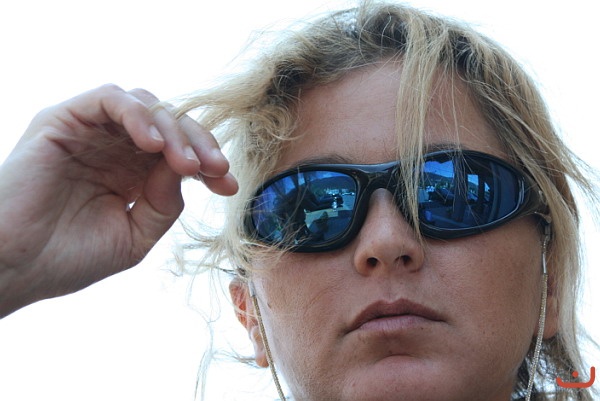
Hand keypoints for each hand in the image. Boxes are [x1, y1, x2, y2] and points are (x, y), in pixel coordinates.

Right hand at [0, 85, 237, 316]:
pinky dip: (138, 115)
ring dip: (173, 130)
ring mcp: (90, 133)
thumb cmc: (69, 258)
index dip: (208, 163)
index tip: (229, 184)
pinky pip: (110, 99)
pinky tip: (154, 146)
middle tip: (216, 169)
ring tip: (185, 163)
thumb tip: (184, 170)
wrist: (16, 269)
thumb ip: (165, 204)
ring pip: (146, 105)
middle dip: (199, 144)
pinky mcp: (64, 121)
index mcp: (131, 174)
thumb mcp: (135, 236)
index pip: (180, 152)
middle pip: (170, 124)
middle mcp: (114, 148)